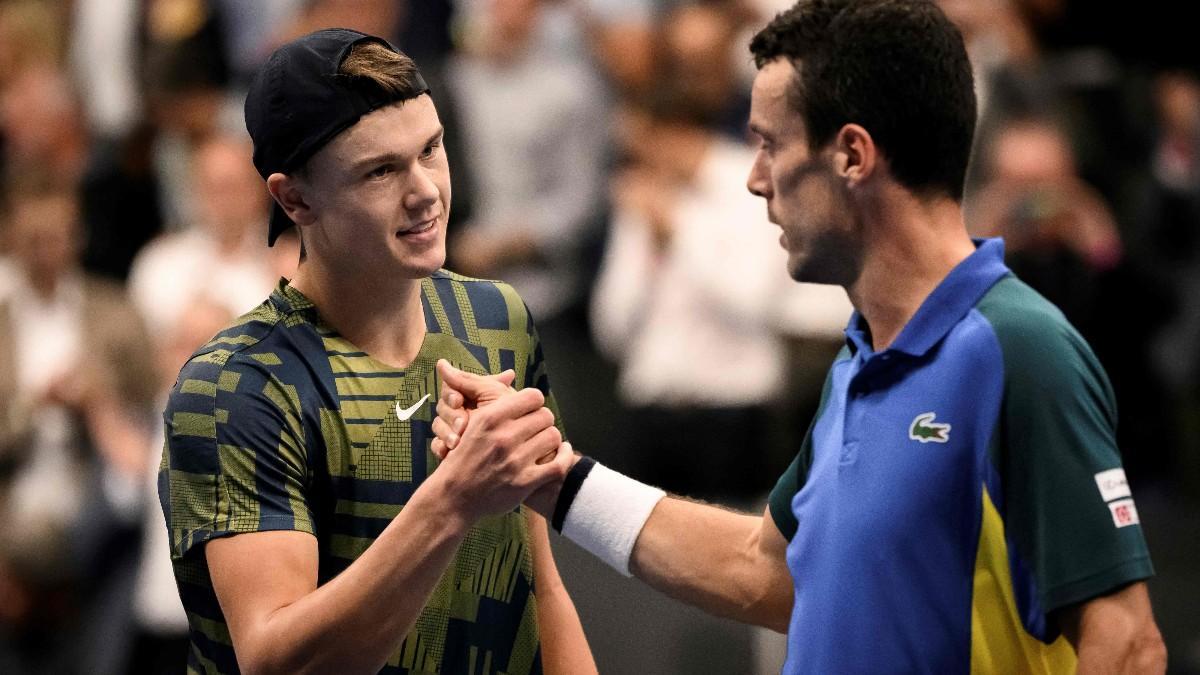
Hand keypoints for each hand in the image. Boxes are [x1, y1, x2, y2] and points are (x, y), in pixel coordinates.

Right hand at [430, 359, 515, 458]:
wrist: (519, 449)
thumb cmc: (513, 417)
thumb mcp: (496, 396)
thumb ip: (474, 380)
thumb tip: (444, 362)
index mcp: (469, 395)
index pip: (450, 388)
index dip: (451, 394)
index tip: (458, 401)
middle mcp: (460, 410)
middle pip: (442, 407)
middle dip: (451, 415)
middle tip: (462, 424)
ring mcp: (454, 429)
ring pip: (438, 425)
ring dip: (445, 432)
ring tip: (456, 442)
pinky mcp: (451, 448)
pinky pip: (436, 445)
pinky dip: (440, 448)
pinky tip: (446, 452)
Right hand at [430, 385, 572, 520]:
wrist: (454, 496)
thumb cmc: (462, 457)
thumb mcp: (469, 422)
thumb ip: (488, 398)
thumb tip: (509, 372)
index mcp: (490, 417)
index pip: (533, 396)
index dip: (534, 403)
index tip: (530, 411)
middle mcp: (504, 437)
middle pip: (546, 416)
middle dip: (543, 421)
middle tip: (536, 429)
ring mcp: (515, 461)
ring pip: (553, 437)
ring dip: (551, 440)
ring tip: (544, 443)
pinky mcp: (525, 482)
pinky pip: (559, 465)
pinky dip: (565, 457)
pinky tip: (562, 453)